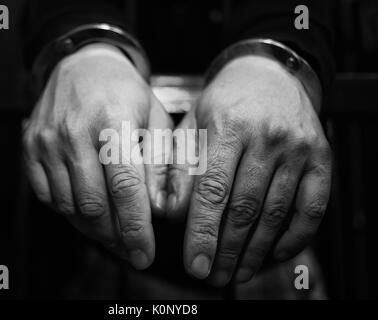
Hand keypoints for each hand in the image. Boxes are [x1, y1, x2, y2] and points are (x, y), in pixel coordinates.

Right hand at [23, 43, 172, 269]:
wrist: (82, 64)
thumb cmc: (125, 93)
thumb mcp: (155, 119)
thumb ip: (161, 163)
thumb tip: (161, 209)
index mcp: (113, 122)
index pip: (125, 187)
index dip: (136, 228)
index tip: (145, 254)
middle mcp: (74, 133)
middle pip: (94, 205)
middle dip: (115, 236)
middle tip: (131, 247)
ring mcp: (47, 142)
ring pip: (69, 206)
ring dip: (93, 228)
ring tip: (114, 231)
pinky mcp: (30, 149)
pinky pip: (47, 196)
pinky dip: (69, 211)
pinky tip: (88, 208)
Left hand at [169, 55, 331, 285]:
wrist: (268, 73)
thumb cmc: (224, 102)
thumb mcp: (192, 124)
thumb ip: (179, 166)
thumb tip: (169, 212)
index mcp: (228, 126)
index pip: (213, 190)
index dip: (203, 232)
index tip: (195, 264)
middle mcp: (267, 137)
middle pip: (245, 207)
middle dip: (227, 249)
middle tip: (213, 276)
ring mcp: (299, 148)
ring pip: (277, 212)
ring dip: (256, 250)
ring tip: (238, 273)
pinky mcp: (321, 157)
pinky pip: (313, 207)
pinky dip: (296, 236)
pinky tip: (276, 253)